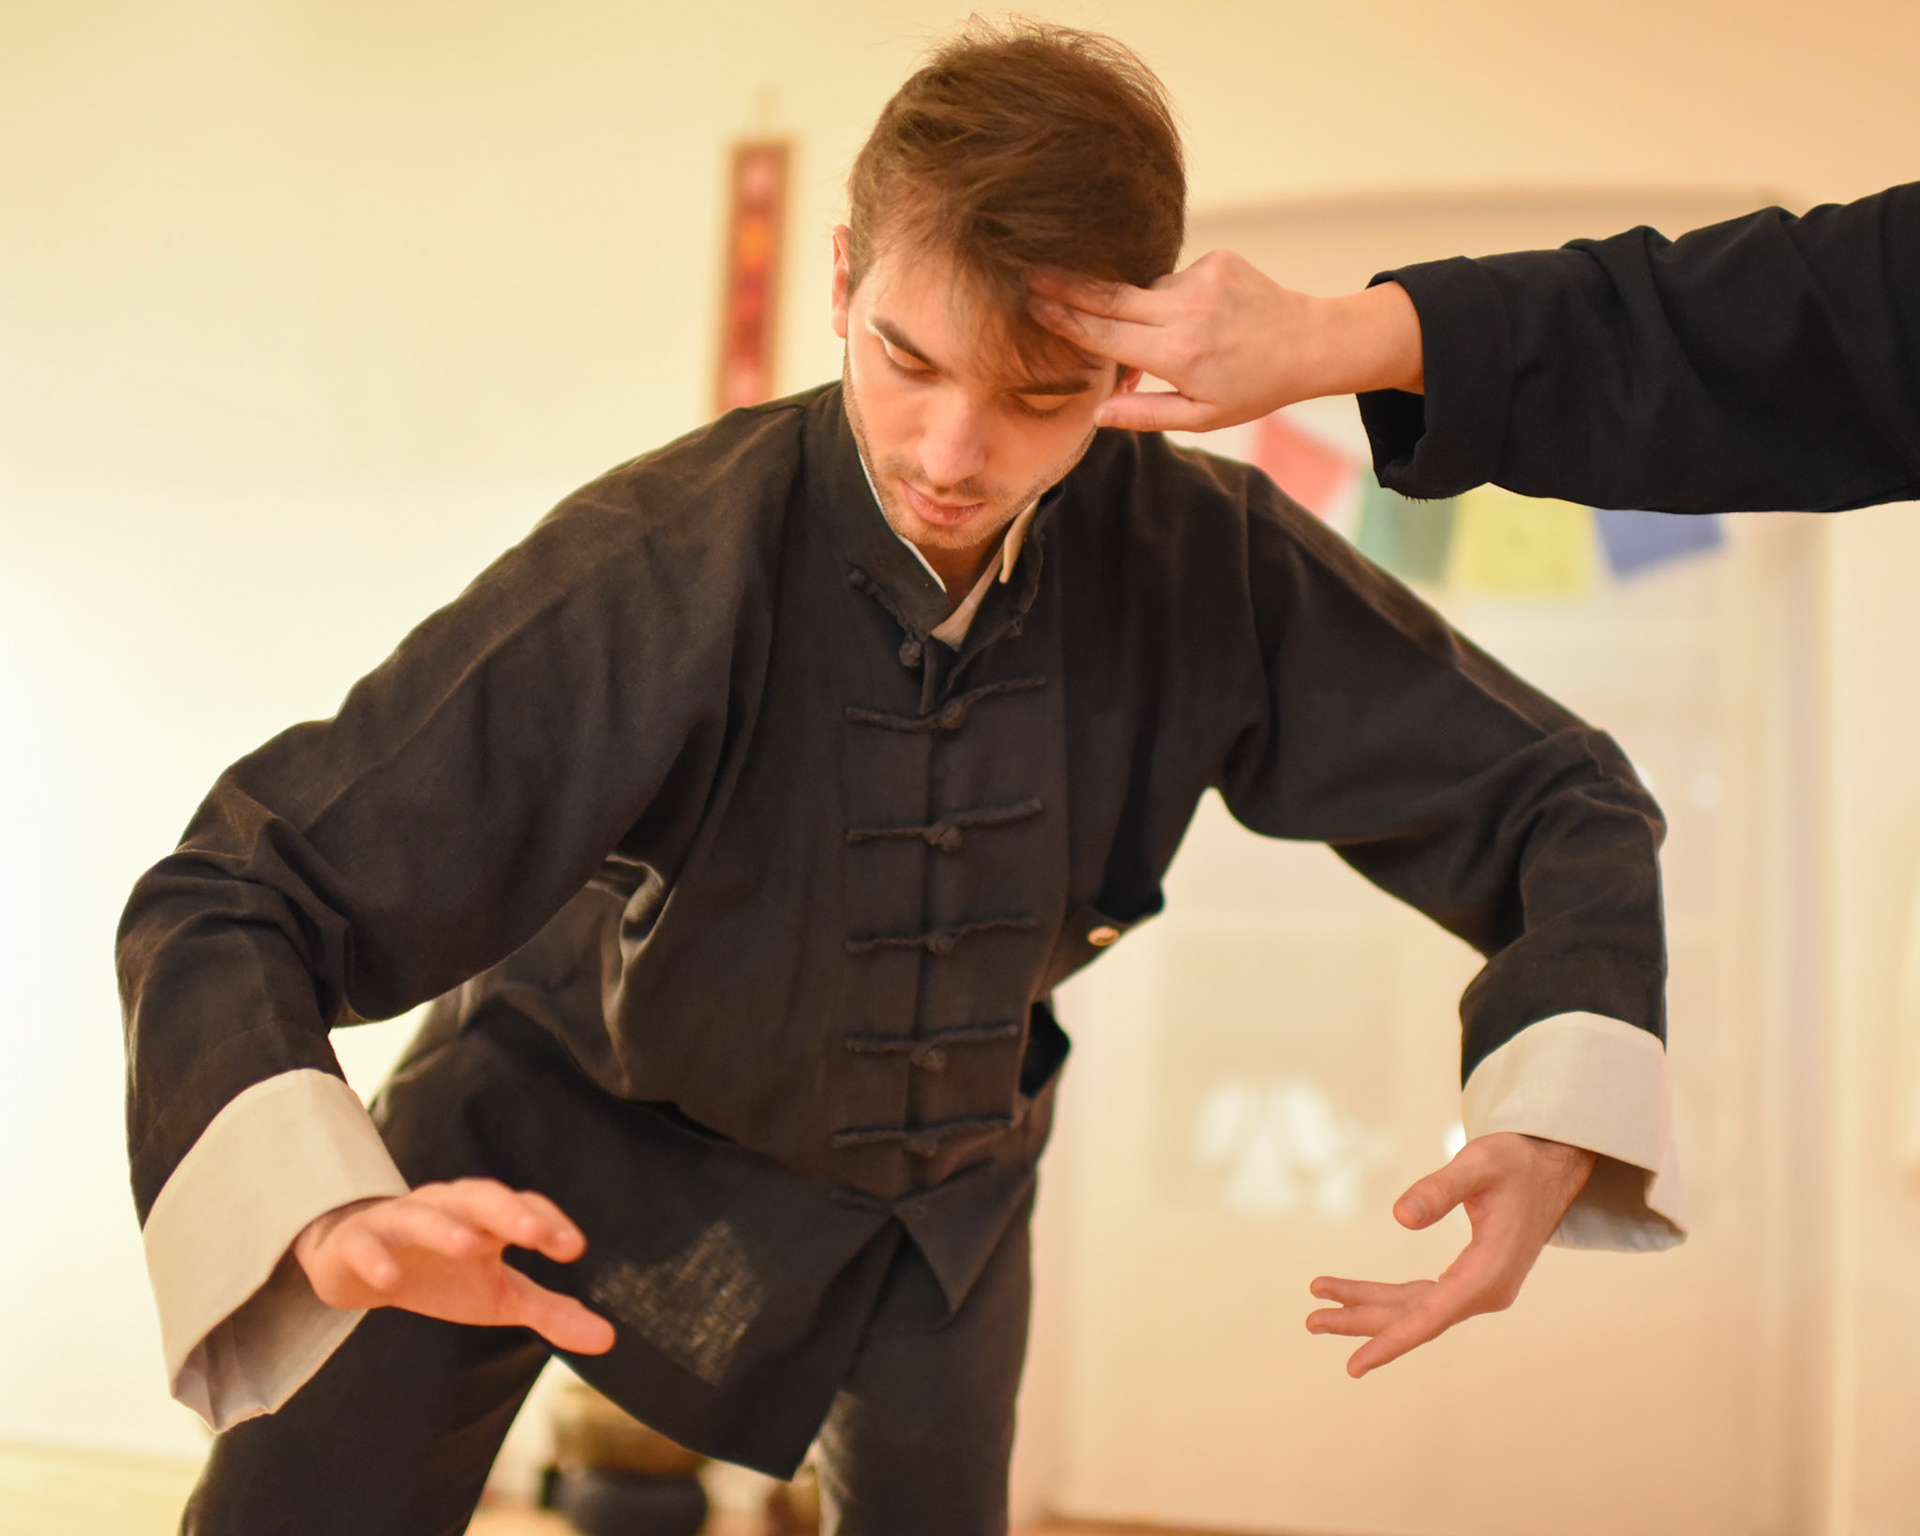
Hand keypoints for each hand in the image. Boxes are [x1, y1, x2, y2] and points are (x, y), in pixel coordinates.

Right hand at [292, 1178, 615, 1354]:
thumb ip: (550, 1312)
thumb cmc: (441, 1274)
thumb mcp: (497, 1296)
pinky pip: (364, 1244)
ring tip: (469, 1248)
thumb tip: (609, 1340)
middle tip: (534, 1234)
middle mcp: (447, 1208)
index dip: (549, 1223)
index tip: (575, 1249)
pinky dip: (376, 1258)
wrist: (357, 1263)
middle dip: (508, 1212)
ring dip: (446, 1229)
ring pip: (423, 1215)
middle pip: (480, 1198)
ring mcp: (399, 1221)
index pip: (523, 1208)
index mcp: (486, 1218)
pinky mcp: (356, 1241)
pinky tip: (389, 1282)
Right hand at [1029, 252, 1423, 432]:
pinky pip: (1176, 278)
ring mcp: (1201, 280)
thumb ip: (1144, 415)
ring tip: (1183, 338)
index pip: (1104, 334)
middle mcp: (1184, 311)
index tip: (1032, 305)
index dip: (1064, 319)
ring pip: (1146, 290)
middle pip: (1109, 297)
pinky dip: (1178, 297)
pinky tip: (1207, 318)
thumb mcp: (1201, 417)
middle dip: (1067, 286)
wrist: (1311, 343)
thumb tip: (1097, 414)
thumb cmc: (1254, 388)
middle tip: (1030, 273)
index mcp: (1176, 354)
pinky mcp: (1216, 259)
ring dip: (1145, 310)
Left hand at [1305, 1132, 1594, 1376]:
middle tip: (1311, 1320)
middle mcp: (1486, 1291)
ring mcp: (1478, 1288)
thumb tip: (1400, 1216)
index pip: (1432, 1316)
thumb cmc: (1517, 1162)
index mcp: (1490, 1274)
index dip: (1392, 1340)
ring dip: (1367, 1309)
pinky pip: (1421, 1296)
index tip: (1357, 1365)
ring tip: (1318, 1310)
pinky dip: (1386, 1296)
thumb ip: (1441, 1189)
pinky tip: (1354, 1295)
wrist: (1552, 1166)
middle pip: (1415, 1317)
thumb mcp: (1479, 1164)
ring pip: (1414, 1309)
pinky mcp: (1470, 1279)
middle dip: (1362, 1321)